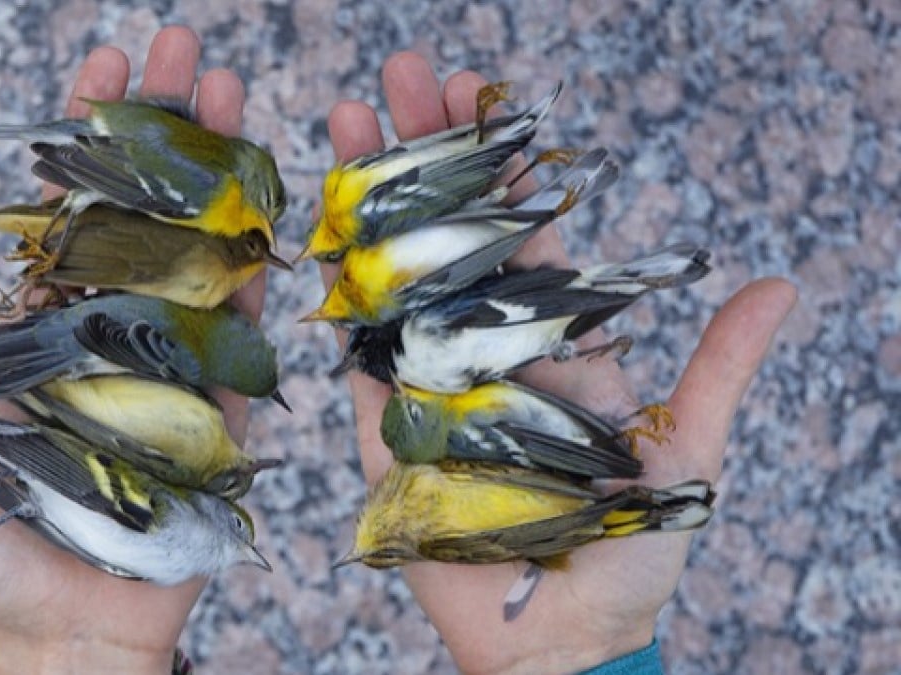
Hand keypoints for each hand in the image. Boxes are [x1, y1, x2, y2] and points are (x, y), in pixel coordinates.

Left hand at [0, 26, 262, 674]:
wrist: (69, 634)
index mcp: (42, 329)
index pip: (66, 211)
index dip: (87, 136)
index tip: (108, 61)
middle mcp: (110, 331)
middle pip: (142, 212)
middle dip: (167, 130)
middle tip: (196, 52)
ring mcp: (167, 365)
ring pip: (196, 254)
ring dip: (221, 179)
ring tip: (242, 102)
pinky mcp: (214, 409)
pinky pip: (237, 336)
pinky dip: (252, 277)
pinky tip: (270, 213)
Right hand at [322, 52, 797, 674]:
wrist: (561, 641)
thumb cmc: (630, 555)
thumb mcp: (688, 453)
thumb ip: (719, 370)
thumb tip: (782, 283)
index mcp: (557, 340)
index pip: (524, 230)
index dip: (499, 161)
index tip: (477, 92)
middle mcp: (487, 348)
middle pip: (451, 234)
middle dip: (424, 152)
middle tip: (399, 76)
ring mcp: (429, 383)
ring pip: (396, 276)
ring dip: (372, 201)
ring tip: (349, 122)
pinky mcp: (384, 430)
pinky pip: (357, 356)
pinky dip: (340, 294)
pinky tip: (320, 229)